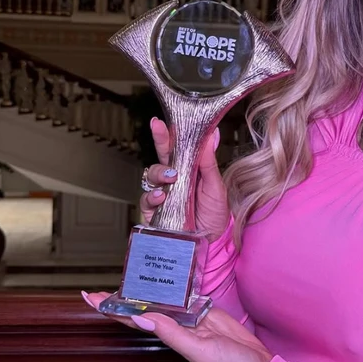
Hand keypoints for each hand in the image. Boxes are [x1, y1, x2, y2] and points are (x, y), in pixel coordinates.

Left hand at [82, 290, 271, 361]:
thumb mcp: (199, 351)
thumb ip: (172, 334)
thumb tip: (141, 318)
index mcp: (169, 337)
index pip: (132, 320)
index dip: (111, 310)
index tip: (90, 297)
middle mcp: (177, 327)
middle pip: (144, 308)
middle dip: (124, 297)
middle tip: (104, 284)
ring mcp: (193, 320)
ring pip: (165, 301)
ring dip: (149, 290)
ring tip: (132, 274)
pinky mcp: (209, 314)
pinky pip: (188, 298)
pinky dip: (178, 288)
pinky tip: (170, 278)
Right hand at [141, 117, 230, 239]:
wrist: (213, 241)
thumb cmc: (216, 213)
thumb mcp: (215, 186)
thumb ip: (209, 161)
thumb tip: (213, 134)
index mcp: (188, 170)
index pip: (177, 148)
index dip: (168, 133)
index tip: (161, 120)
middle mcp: (173, 180)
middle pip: (161, 156)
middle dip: (158, 140)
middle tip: (158, 128)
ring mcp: (162, 194)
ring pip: (151, 175)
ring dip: (159, 172)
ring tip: (171, 177)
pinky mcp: (154, 212)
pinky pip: (146, 200)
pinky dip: (153, 196)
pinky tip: (161, 196)